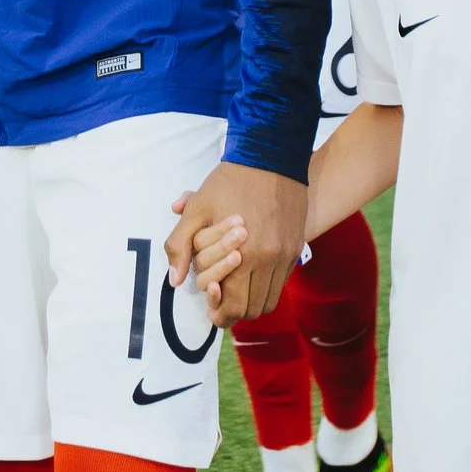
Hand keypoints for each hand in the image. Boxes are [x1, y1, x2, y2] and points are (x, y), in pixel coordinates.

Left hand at [164, 162, 306, 324]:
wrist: (271, 156)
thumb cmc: (230, 182)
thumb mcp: (197, 209)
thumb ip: (180, 246)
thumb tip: (174, 280)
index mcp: (244, 255)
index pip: (235, 306)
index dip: (220, 315)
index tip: (211, 308)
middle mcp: (270, 260)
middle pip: (253, 309)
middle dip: (235, 311)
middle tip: (220, 302)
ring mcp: (286, 255)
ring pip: (270, 300)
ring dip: (252, 301)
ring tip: (236, 290)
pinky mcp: (296, 246)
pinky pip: (282, 282)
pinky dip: (267, 286)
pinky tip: (252, 273)